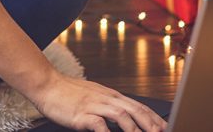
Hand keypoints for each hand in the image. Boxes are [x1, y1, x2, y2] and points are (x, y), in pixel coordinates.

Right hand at [31, 72, 165, 131]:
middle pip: (135, 110)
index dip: (154, 117)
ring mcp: (94, 105)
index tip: (165, 127)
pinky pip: (98, 124)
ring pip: (121, 115)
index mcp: (111, 96)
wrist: (47, 84)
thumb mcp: (95, 96)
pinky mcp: (81, 114)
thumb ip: (110, 106)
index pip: (138, 106)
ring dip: (134, 128)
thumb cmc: (69, 92)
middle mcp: (106, 99)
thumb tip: (125, 116)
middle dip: (151, 124)